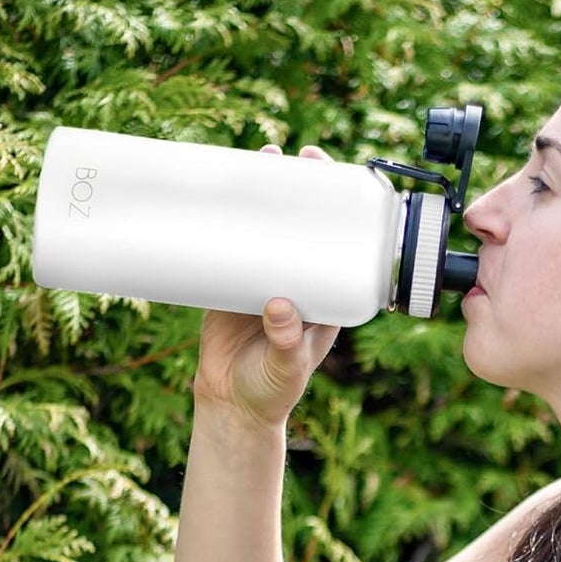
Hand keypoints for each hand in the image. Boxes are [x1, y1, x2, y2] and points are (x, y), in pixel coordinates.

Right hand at [194, 144, 341, 429]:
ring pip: (268, 227)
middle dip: (302, 189)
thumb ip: (286, 341)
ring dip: (264, 194)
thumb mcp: (286, 368)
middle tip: (296, 155)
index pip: (340, 246)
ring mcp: (264, 278)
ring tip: (260, 157)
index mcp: (326, 299)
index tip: (338, 181)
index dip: (341, 212)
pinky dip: (226, 217)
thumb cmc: (272, 391)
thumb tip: (279, 305)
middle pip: (304, 226)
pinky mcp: (230, 281)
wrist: (232, 405)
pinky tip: (219, 191)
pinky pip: (230, 242)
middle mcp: (299, 282)